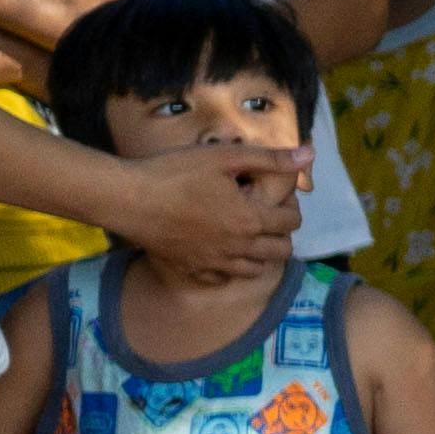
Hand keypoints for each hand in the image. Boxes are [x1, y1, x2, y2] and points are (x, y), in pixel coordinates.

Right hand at [101, 146, 303, 274]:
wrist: (126, 198)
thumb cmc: (174, 172)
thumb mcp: (224, 157)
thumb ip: (269, 159)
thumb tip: (309, 155)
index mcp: (251, 219)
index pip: (291, 221)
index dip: (291, 208)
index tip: (278, 199)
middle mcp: (238, 246)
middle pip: (280, 250)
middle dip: (281, 234)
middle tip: (266, 218)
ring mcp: (214, 261)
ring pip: (254, 269)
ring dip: (259, 254)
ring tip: (248, 235)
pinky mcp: (190, 269)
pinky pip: (220, 278)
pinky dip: (227, 269)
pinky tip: (221, 251)